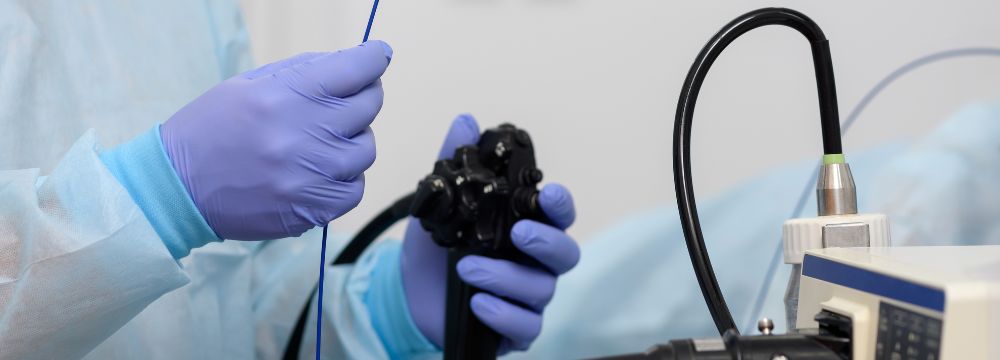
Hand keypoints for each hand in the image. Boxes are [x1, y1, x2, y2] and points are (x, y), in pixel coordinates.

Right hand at [160, 41, 392, 239]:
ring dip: (352, 140)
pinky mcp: (313, 208)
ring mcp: (312, 174)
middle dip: (364, 96)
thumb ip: (304, 71)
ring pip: (366, 149)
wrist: (178, 186)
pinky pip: (355, 189)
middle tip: (347, 99)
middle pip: (369, 106)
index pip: (355, 68)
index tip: (378, 55)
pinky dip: (346, 178)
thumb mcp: (249, 84)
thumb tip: (352, 63)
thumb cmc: (213, 128)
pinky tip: (321, 172)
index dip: (373, 58)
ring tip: (322, 141)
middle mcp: (305, 133)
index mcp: (288, 94)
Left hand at [401, 114, 580, 352]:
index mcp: (526, 227)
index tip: (547, 192)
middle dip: (546, 241)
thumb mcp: (440, 202)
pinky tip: (477, 302)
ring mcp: (528, 297)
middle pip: (566, 253)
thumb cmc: (437, 246)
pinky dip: (503, 315)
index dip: (560, 204)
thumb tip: (465, 121)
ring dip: (506, 277)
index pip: (558, 214)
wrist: (408, 292)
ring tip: (466, 267)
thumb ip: (454, 162)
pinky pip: (526, 327)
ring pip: (541, 290)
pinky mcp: (514, 329)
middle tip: (518, 233)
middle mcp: (535, 262)